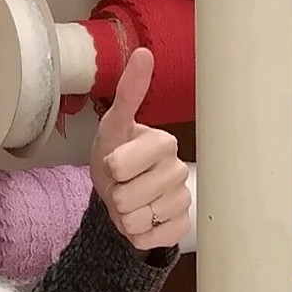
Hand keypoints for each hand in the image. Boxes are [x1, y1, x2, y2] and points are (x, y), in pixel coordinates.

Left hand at [91, 48, 190, 251]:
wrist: (122, 191)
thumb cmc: (117, 154)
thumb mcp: (114, 126)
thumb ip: (128, 93)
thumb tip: (144, 52)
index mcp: (164, 143)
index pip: (120, 165)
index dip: (109, 168)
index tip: (114, 161)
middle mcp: (179, 170)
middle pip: (126, 197)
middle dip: (114, 195)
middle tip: (121, 184)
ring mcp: (182, 200)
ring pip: (137, 221)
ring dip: (123, 216)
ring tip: (129, 201)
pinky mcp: (180, 227)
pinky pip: (149, 239)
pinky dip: (136, 235)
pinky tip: (141, 220)